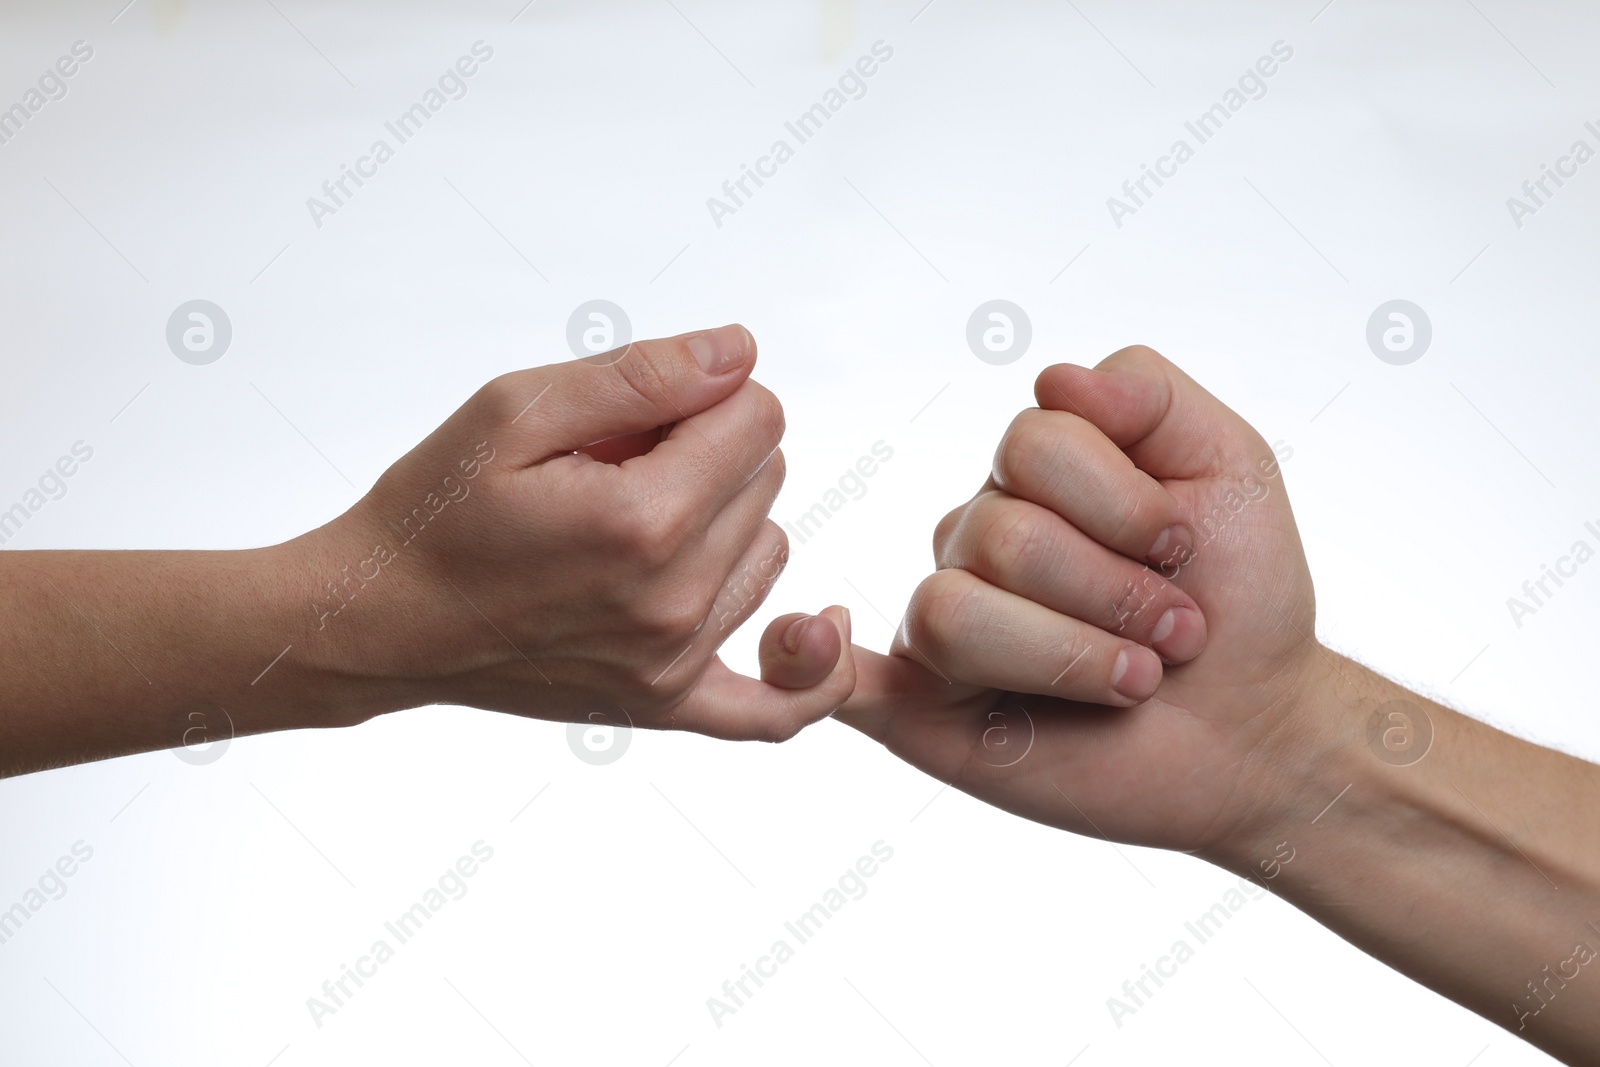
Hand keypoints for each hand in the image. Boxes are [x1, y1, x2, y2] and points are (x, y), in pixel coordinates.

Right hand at [289, 324, 851, 740]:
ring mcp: (675, 663)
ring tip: (630, 523)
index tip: (638, 410)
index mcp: (643, 520)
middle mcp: (674, 601)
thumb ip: (642, 374)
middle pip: (769, 477)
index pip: (760, 417)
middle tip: (615, 466)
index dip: (705, 394)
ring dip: (724, 521)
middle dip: (707, 450)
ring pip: (771, 549)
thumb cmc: (434, 510)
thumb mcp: (516, 409)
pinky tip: (818, 629)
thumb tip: (740, 354)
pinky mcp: (666, 704)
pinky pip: (777, 706)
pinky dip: (807, 671)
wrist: (381, 619)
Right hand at [838, 345, 1313, 851]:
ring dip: (1070, 654)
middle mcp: (974, 543)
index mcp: (1031, 479)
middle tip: (1173, 634)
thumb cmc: (1240, 596)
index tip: (1186, 550)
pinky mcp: (921, 711)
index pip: (1034, 442)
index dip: (1124, 504)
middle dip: (1115, 592)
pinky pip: (836, 680)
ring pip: (953, 610)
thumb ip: (1147, 393)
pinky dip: (804, 661)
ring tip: (1132, 682)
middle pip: (1003, 533)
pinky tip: (823, 645)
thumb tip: (1050, 376)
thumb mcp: (1229, 464)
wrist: (1257, 729)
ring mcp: (942, 629)